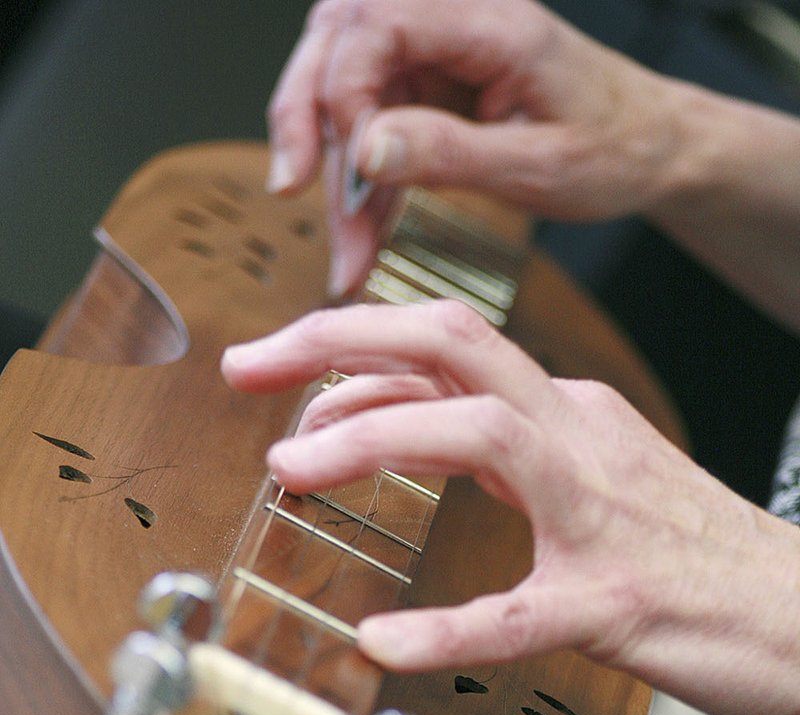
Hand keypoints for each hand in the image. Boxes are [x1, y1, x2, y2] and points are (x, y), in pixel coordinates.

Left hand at [222, 300, 799, 714]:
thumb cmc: (697, 560)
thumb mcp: (598, 480)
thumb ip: (511, 454)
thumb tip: (416, 432)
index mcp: (571, 415)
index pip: (448, 350)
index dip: (351, 352)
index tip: (282, 377)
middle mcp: (582, 438)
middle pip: (452, 344)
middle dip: (337, 341)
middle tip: (246, 366)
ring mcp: (603, 515)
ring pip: (482, 435)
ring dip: (374, 440)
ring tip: (289, 471)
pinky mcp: (619, 601)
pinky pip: (518, 612)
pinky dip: (445, 628)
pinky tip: (385, 643)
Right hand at [267, 0, 685, 294]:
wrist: (649, 147)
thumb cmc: (614, 148)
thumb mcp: (537, 166)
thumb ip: (449, 153)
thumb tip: (365, 150)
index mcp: (488, 20)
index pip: (374, 23)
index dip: (340, 93)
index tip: (343, 170)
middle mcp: (453, 19)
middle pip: (338, 40)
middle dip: (306, 119)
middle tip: (290, 189)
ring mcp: (438, 50)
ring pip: (345, 90)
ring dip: (332, 171)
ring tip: (345, 252)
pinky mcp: (430, 86)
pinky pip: (373, 126)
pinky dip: (362, 185)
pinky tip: (362, 238)